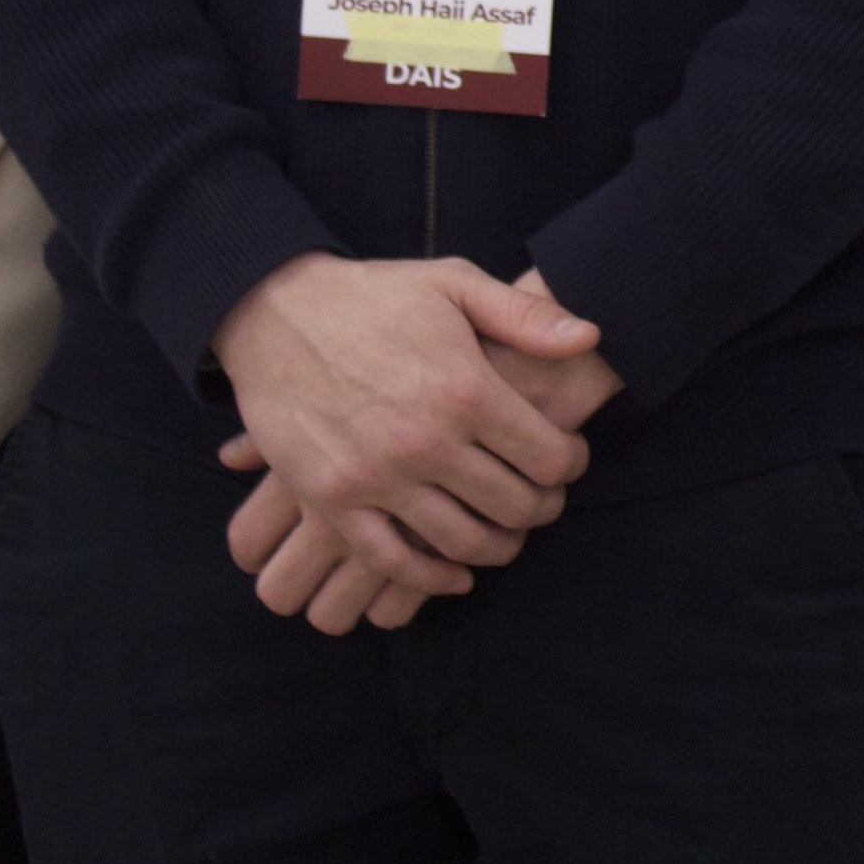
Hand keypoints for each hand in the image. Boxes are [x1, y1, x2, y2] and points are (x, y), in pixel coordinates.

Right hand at [206, 254, 608, 612]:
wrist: (274, 311)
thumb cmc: (373, 295)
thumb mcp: (453, 284)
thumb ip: (525, 315)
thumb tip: (589, 337)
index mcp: (466, 390)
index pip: (549, 457)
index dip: (570, 464)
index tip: (567, 460)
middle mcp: (427, 442)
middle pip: (515, 506)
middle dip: (542, 507)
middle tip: (543, 499)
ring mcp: (377, 478)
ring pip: (464, 542)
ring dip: (499, 547)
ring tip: (507, 532)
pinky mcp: (333, 501)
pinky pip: (394, 563)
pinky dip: (433, 579)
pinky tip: (456, 573)